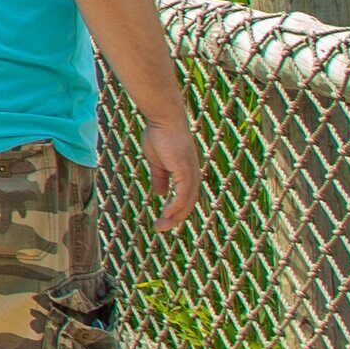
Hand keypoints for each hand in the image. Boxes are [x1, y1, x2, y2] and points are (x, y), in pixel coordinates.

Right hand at [140, 112, 205, 231]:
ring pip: (186, 203)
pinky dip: (175, 206)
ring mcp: (190, 174)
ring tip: (160, 226)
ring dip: (174, 217)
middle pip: (187, 204)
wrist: (164, 120)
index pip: (184, 198)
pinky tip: (166, 214)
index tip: (161, 220)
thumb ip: (160, 177)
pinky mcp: (185, 172)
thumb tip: (160, 194)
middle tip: (159, 228)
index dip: (174, 211)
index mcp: (186, 174)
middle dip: (174, 219)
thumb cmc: (159, 136)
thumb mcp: (157, 162)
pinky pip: (183, 195)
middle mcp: (192, 176)